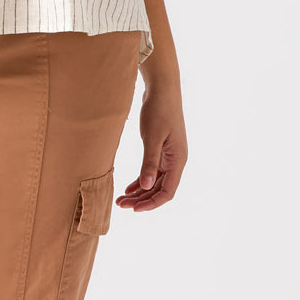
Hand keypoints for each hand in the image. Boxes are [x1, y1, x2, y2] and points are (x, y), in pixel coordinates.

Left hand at [116, 81, 186, 212]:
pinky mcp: (160, 150)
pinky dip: (140, 181)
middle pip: (159, 189)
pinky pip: (151, 171)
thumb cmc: (159, 110)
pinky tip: (128, 188)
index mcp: (178, 160)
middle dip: (142, 200)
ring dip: (139, 192)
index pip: (167, 191)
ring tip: (121, 199)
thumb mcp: (152, 137)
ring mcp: (168, 156)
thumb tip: (145, 187)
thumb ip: (149, 162)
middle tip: (121, 205)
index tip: (134, 209)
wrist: (162, 89)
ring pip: (154, 182)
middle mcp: (175, 161)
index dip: (152, 203)